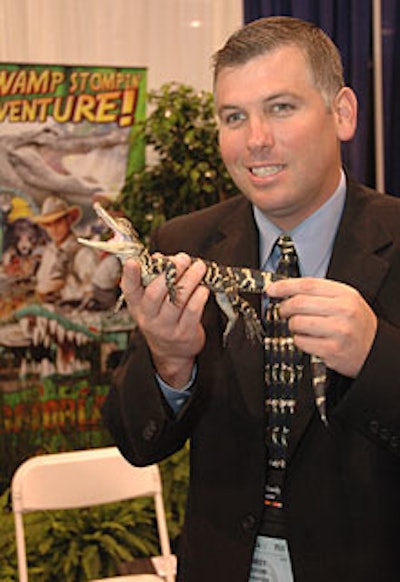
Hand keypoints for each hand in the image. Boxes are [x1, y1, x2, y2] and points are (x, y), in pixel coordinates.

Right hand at [120, 253, 208, 387]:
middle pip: (155, 294)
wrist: (172, 352)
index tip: (132, 261)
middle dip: (170, 273)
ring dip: (189, 280)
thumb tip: (160, 257)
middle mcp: (148, 318)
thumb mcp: (152, 301)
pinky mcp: (184, 334)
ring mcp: (165, 328)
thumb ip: (154, 278)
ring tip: (199, 267)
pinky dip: (199, 297)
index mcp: (137, 306)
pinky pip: (192, 312)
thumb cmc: (163, 316)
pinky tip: (204, 288)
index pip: (129, 290)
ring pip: (176, 301)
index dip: (129, 275)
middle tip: (183, 258)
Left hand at [267, 277, 377, 377]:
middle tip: (282, 311)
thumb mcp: (346, 302)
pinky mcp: (332, 350)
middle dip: (284, 307)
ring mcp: (338, 331)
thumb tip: (286, 291)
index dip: (285, 286)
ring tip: (299, 327)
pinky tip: (308, 340)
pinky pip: (301, 341)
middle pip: (299, 303)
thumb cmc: (356, 325)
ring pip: (297, 323)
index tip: (271, 290)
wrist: (375, 351)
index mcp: (345, 294)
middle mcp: (343, 311)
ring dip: (292, 326)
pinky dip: (299, 340)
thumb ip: (320, 294)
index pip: (308, 284)